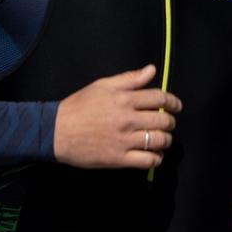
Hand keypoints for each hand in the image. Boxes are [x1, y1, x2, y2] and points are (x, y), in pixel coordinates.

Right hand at [53, 65, 180, 169]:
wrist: (54, 131)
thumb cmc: (78, 106)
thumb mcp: (102, 86)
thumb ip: (129, 78)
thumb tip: (152, 70)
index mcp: (124, 99)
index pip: (160, 98)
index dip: (173, 102)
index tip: (176, 106)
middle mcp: (127, 119)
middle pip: (164, 121)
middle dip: (170, 122)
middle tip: (166, 124)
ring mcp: (123, 141)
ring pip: (159, 141)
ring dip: (166, 140)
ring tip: (161, 139)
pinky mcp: (118, 159)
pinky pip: (147, 161)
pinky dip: (156, 158)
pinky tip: (154, 155)